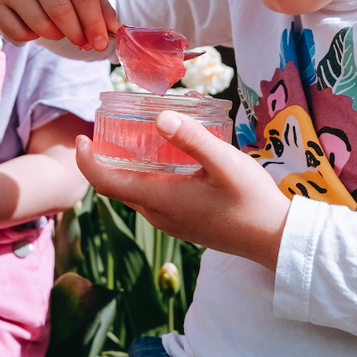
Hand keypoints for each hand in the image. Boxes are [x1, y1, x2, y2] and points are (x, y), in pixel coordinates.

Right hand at [0, 0, 118, 51]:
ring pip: (40, 25)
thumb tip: (115, 32)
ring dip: (55, 36)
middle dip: (77, 34)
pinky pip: (18, 33)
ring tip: (59, 30)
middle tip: (84, 44)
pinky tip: (34, 26)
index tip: (101, 43)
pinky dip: (31, 39)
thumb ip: (102, 11)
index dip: (95, 23)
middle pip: (60, 10)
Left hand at [76, 110, 290, 270]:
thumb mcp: (226, 162)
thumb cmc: (252, 200)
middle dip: (107, 159)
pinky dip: (148, 178)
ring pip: (136, 193)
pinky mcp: (185, 224)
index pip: (106, 183)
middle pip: (118, 187)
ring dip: (128, 169)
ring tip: (137, 138)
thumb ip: (193, 138)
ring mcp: (171, 223)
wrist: (275, 239)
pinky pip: (153, 200)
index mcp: (160, 200)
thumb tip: (160, 116)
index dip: (87, 161)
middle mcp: (159, 215)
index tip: (81, 136)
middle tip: (110, 128)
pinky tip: (168, 160)